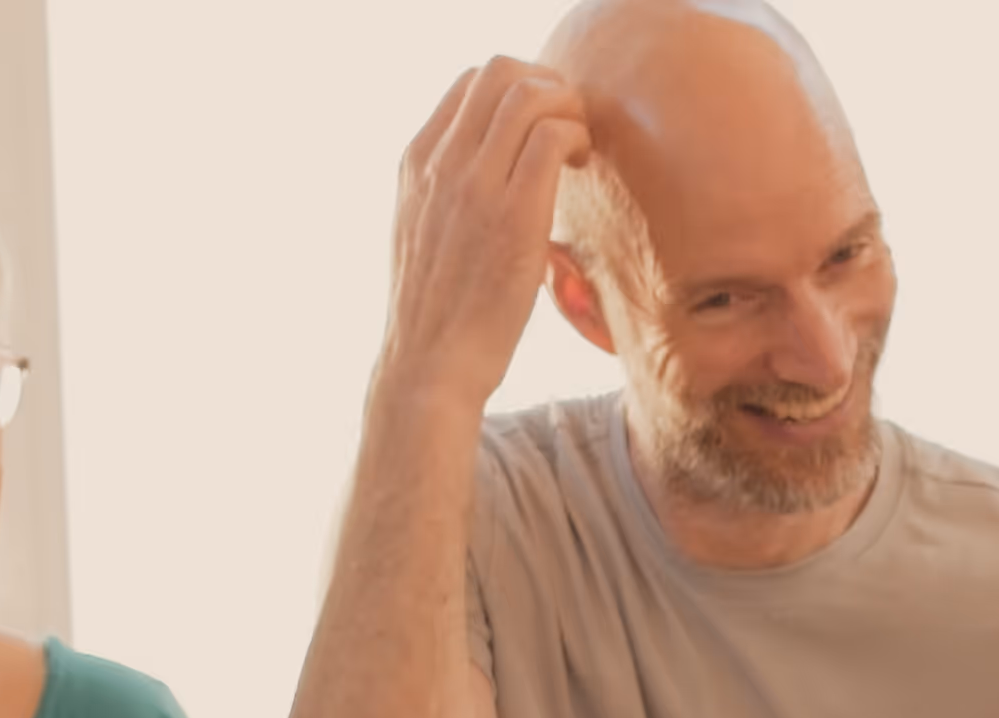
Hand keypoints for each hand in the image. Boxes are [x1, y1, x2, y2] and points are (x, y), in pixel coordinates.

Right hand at [379, 57, 589, 410]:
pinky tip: (582, 169)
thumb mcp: (425, 236)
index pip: (470, 83)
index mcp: (416, 163)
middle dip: (548, 87)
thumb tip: (492, 178)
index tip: (542, 131)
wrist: (429, 365)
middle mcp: (441, 163)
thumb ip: (449, 194)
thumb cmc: (439, 313)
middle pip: (499, 72)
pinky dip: (578, 138)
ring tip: (578, 150)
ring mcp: (474, 185)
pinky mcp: (513, 214)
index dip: (518, 91)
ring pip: (529, 94)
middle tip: (570, 130)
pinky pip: (552, 136)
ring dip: (568, 109)